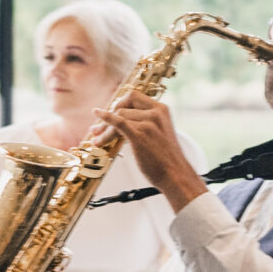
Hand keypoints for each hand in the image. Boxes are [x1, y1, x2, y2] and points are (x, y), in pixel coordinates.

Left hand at [93, 92, 207, 210]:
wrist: (175, 175)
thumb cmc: (166, 159)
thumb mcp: (159, 133)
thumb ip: (145, 123)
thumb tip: (121, 122)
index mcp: (161, 109)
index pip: (134, 96)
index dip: (119, 103)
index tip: (110, 112)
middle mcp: (155, 113)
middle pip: (123, 106)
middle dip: (108, 115)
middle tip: (98, 128)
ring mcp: (148, 123)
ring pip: (118, 117)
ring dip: (104, 129)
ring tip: (97, 140)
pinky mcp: (140, 135)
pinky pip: (118, 122)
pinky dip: (105, 118)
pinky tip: (97, 115)